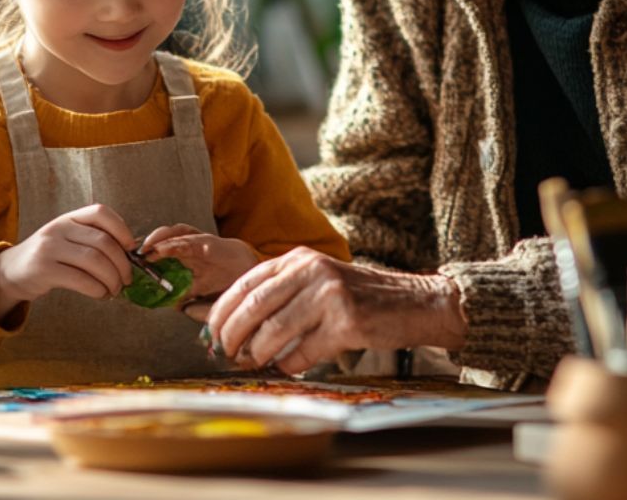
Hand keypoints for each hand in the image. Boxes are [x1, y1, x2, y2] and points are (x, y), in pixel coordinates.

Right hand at [0, 203, 135, 322]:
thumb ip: (92, 240)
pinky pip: (80, 279)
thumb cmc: (48, 257)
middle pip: (103, 241)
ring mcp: (50, 248)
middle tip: (127, 279)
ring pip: (94, 261)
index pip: (101, 213)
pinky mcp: (44, 270)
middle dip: (122, 263)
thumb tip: (129, 253)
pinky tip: (101, 295)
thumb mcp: (67, 239)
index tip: (131, 248)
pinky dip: (97, 289)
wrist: (10, 271)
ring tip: (114, 290)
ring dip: (111, 279)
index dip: (122, 229)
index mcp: (69, 217)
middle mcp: (59, 228)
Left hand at [140, 224, 259, 298]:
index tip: (128, 263)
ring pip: (171, 233)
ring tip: (143, 251)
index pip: (158, 250)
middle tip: (130, 255)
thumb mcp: (200, 295)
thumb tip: (173, 306)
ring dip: (155, 240)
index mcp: (184, 258)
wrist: (251, 274)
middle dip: (144, 244)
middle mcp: (188, 247)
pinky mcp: (207, 242)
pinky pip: (187, 240)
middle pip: (161, 238)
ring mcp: (197, 243)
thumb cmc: (225, 283)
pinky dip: (171, 244)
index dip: (143, 254)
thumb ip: (187, 299)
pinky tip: (159, 250)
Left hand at [199, 248, 467, 374]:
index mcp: (300, 258)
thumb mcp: (319, 282)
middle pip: (253, 306)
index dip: (221, 310)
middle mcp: (312, 271)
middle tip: (224, 354)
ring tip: (254, 363)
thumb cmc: (361, 297)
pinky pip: (303, 353)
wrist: (415, 303)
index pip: (246, 282)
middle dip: (231, 335)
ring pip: (274, 332)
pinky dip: (290, 365)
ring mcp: (329, 295)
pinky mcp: (346, 323)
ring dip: (258, 354)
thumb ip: (283, 295)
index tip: (211, 333)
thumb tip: (236, 327)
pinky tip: (290, 367)